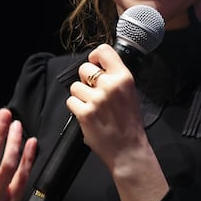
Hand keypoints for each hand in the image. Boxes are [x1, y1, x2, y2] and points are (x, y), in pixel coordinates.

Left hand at [69, 43, 167, 200]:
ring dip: (80, 95)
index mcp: (124, 77)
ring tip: (92, 106)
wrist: (128, 149)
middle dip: (85, 80)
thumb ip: (115, 77)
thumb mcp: (130, 92)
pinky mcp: (85, 113)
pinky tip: (87, 115)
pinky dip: (76, 108)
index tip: (94, 65)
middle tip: (94, 93)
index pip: (103, 51)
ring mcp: (97, 99)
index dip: (94, 57)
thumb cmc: (129, 122)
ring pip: (74, 86)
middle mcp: (110, 85)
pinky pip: (71, 101)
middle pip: (84, 68)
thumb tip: (96, 64)